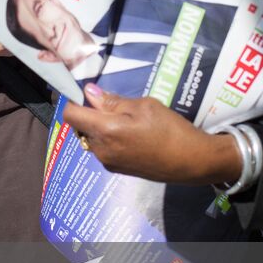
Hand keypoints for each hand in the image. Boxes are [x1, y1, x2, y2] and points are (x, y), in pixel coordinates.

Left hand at [60, 85, 241, 183]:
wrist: (192, 162)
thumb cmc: (170, 129)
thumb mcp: (144, 106)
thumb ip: (113, 101)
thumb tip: (89, 93)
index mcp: (106, 131)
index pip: (71, 115)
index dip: (74, 101)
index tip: (86, 93)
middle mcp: (101, 150)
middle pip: (80, 127)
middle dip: (90, 114)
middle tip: (115, 105)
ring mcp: (108, 162)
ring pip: (92, 138)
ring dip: (100, 126)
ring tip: (127, 120)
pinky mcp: (117, 169)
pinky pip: (103, 148)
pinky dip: (109, 138)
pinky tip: (132, 135)